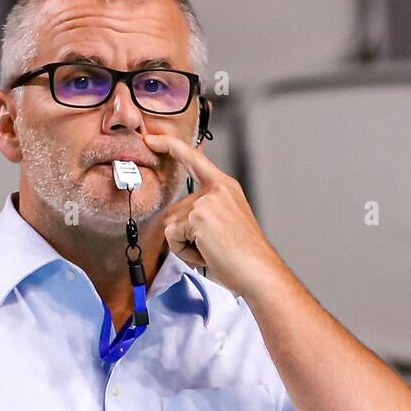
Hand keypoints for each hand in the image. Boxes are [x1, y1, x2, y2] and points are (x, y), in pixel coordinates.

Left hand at [143, 131, 289, 297]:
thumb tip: (172, 224)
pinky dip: (184, 251)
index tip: (151, 139)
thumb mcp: (225, 223)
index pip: (193, 159)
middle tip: (211, 247)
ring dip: (184, 245)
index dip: (170, 146)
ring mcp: (207, 201)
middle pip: (174, 210)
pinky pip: (173, 237)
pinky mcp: (199, 216)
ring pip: (171, 225)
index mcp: (225, 187)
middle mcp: (216, 189)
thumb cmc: (243, 256)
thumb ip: (203, 213)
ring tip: (211, 251)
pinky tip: (207, 253)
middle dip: (184, 235)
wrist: (258, 271)